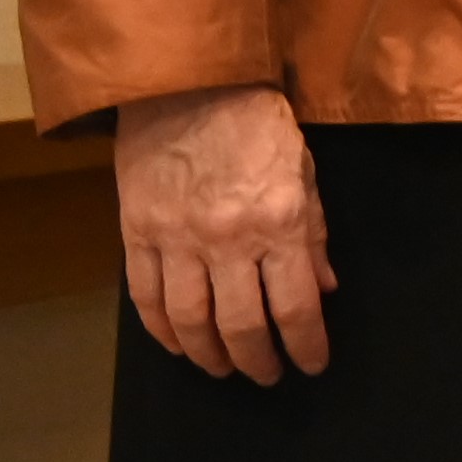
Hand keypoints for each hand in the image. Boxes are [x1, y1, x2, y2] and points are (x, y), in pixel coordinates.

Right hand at [113, 84, 330, 381]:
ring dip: (208, 355)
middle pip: (241, 325)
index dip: (307, 345)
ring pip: (189, 320)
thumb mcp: (304, 174)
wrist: (188, 85)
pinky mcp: (136, 232)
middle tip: (268, 375)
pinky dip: (161, 329)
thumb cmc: (256, 126)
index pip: (296, 306)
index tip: (313, 364)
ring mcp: (176, 238)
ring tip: (224, 368)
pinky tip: (178, 343)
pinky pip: (145, 297)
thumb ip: (313, 235)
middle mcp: (228, 239)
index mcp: (279, 223)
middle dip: (257, 360)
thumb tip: (324, 288)